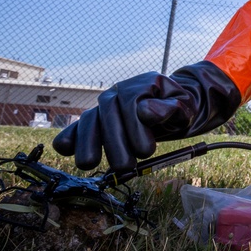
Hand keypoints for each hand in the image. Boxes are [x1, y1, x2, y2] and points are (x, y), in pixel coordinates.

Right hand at [52, 61, 240, 171]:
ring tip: (89, 164)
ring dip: (87, 142)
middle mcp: (120, 91)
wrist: (170, 106)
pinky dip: (69, 136)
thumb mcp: (185, 107)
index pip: (133, 103)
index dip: (136, 128)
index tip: (146, 151)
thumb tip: (145, 112)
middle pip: (108, 112)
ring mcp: (105, 105)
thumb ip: (171, 108)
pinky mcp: (96, 119)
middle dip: (113, 142)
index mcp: (144, 84)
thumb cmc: (178, 108)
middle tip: (124, 166)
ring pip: (90, 119)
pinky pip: (78, 126)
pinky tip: (64, 150)